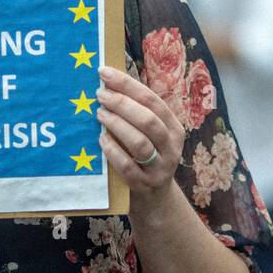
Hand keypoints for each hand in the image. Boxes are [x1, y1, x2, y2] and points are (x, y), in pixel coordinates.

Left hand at [95, 64, 184, 203]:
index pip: (152, 100)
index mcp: (173, 127)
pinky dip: (113, 151)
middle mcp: (171, 146)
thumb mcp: (149, 135)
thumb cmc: (145, 158)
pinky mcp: (145, 186)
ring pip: (140, 142)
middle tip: (100, 95)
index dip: (128, 85)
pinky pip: (128, 167)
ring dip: (117, 125)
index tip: (105, 73)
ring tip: (99, 114)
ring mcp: (160, 168)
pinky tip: (101, 140)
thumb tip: (108, 83)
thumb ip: (136, 114)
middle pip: (148, 120)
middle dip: (122, 103)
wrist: (154, 199)